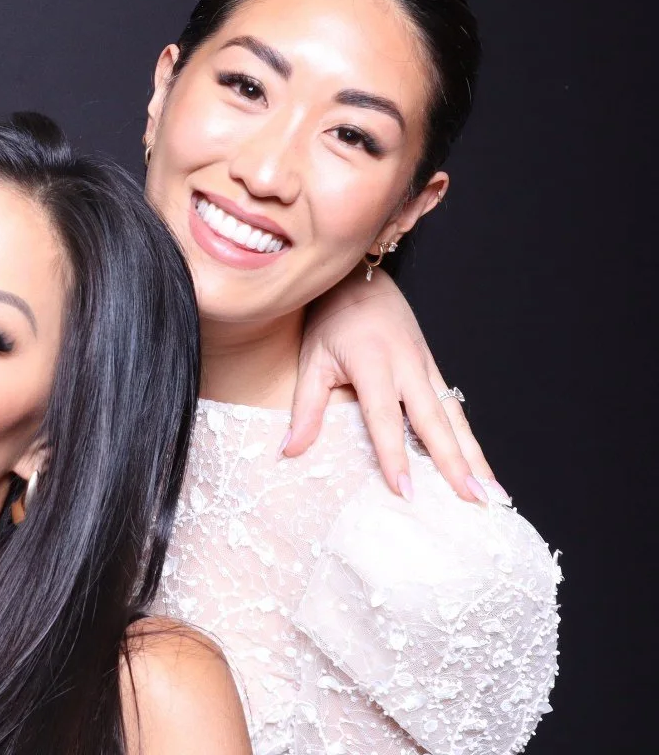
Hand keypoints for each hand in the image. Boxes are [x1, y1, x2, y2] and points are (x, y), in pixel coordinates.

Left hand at [288, 266, 495, 503]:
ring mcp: (426, 367)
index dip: (395, 456)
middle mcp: (407, 366)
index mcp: (373, 363)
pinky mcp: (434, 369)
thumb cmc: (330, 321)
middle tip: (473, 500)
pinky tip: (481, 468)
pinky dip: (470, 440)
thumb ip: (305, 407)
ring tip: (492, 494)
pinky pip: (455, 409)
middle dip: (455, 463)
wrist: (359, 281)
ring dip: (476, 457)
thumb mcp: (311, 359)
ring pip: (456, 418)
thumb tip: (289, 451)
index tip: (406, 492)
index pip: (384, 419)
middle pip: (434, 421)